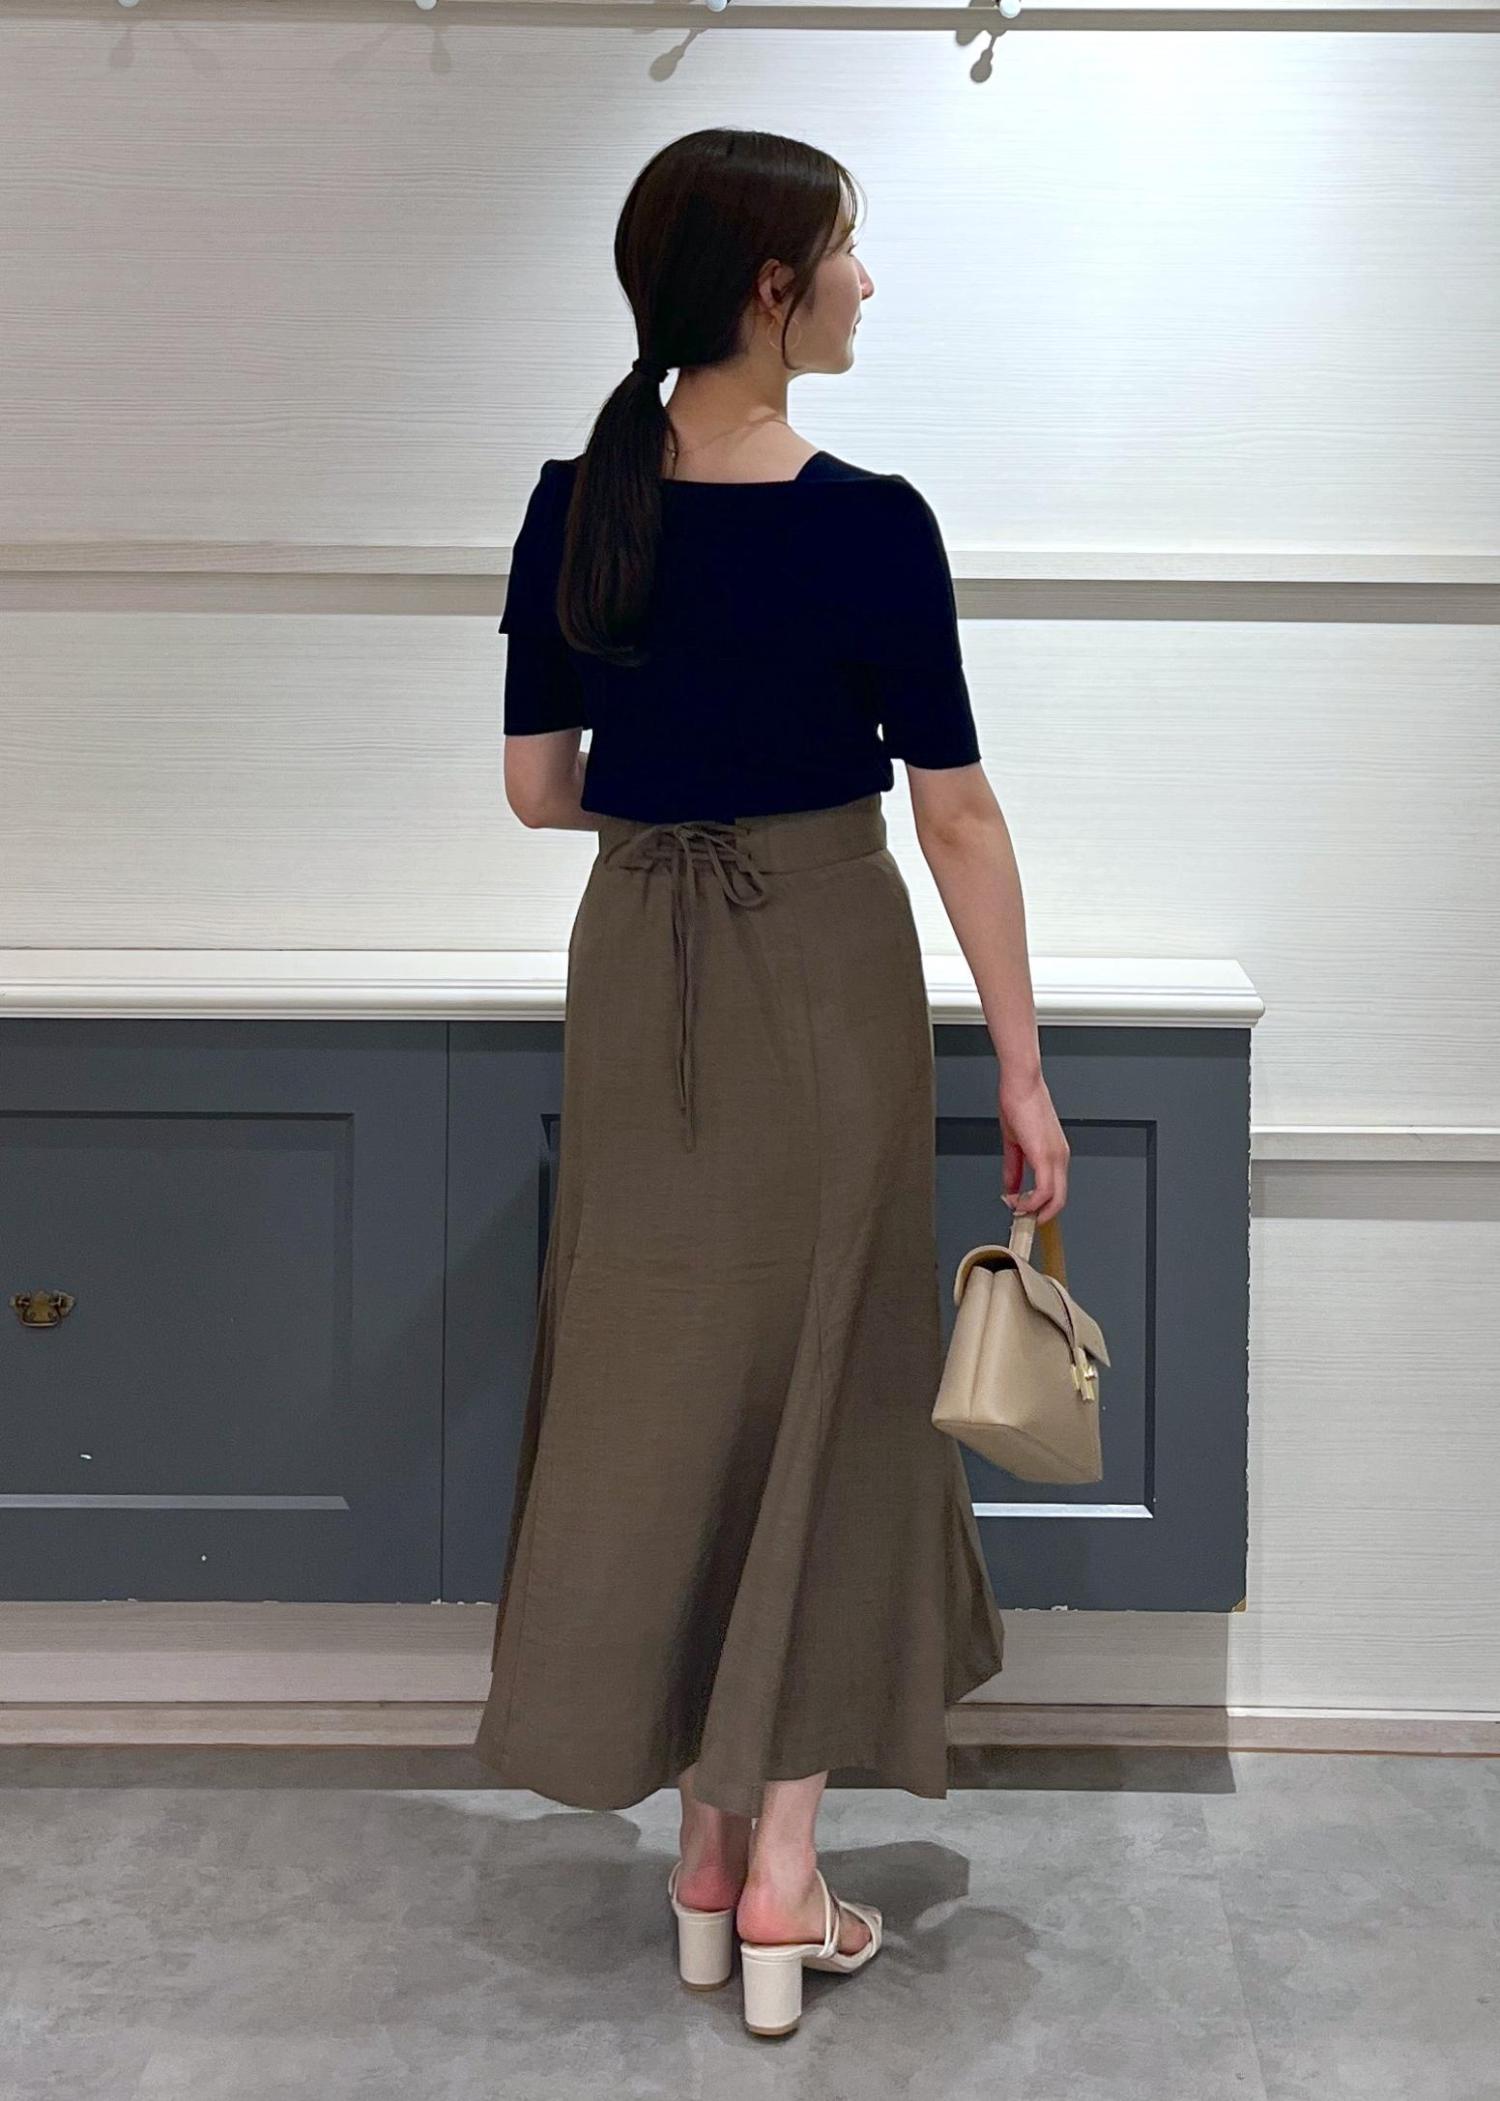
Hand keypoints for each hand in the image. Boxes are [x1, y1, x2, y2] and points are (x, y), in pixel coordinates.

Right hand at [998, 1070, 1069, 1221]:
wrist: (1021, 1084)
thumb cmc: (1019, 1103)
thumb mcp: (1014, 1143)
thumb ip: (1013, 1168)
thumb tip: (1010, 1187)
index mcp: (1055, 1154)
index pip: (1056, 1190)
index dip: (1040, 1206)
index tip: (1022, 1210)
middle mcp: (1060, 1157)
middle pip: (1060, 1200)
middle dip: (1040, 1216)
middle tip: (1020, 1219)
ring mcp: (1055, 1157)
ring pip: (1055, 1199)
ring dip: (1034, 1210)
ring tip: (1015, 1209)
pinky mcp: (1045, 1156)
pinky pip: (1044, 1190)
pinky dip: (1031, 1202)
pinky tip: (1016, 1200)